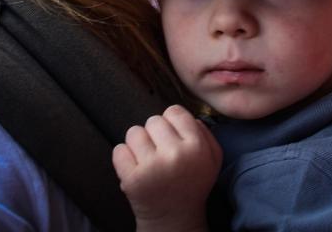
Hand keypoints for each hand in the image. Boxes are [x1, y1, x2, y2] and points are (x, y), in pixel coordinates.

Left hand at [113, 105, 221, 231]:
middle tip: (159, 151)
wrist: (174, 220)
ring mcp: (152, 167)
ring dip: (138, 143)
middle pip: (153, 120)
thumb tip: (188, 117)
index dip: (171, 122)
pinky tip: (135, 168)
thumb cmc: (192, 184)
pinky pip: (119, 150)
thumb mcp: (212, 159)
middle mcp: (175, 154)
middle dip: (154, 133)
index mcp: (196, 147)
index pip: (174, 111)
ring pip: (133, 132)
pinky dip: (124, 157)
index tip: (171, 137)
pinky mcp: (132, 179)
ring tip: (147, 159)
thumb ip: (205, 132)